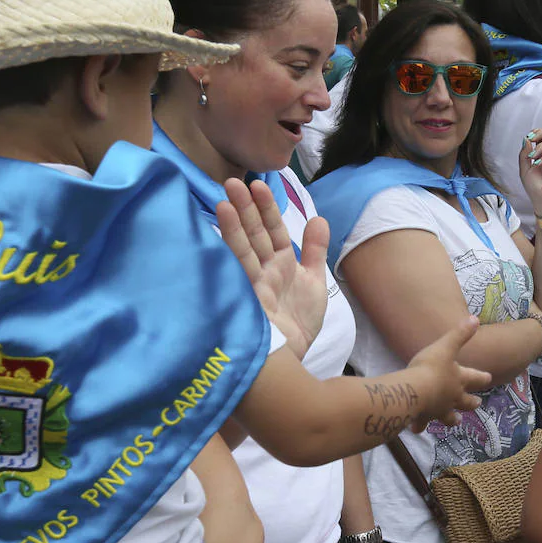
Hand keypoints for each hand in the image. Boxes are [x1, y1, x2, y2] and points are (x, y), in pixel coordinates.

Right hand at [217, 178, 329, 359]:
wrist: (295, 360)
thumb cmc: (299, 323)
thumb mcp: (314, 282)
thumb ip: (315, 251)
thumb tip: (319, 218)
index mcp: (279, 264)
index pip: (272, 230)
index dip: (266, 209)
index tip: (258, 185)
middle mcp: (264, 271)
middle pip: (254, 235)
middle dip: (244, 210)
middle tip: (232, 182)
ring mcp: (253, 285)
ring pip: (243, 250)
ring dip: (233, 226)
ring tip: (223, 200)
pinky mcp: (247, 301)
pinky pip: (239, 275)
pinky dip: (231, 256)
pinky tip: (223, 242)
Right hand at [404, 316, 491, 429]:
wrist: (414, 391)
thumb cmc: (430, 367)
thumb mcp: (445, 346)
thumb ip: (460, 334)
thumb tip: (475, 319)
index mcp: (460, 380)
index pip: (476, 378)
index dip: (482, 377)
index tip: (489, 377)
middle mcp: (453, 398)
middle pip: (466, 402)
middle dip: (472, 403)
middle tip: (478, 404)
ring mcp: (439, 410)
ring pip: (449, 417)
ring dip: (452, 419)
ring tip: (456, 421)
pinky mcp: (423, 418)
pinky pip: (422, 424)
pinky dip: (419, 425)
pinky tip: (416, 428)